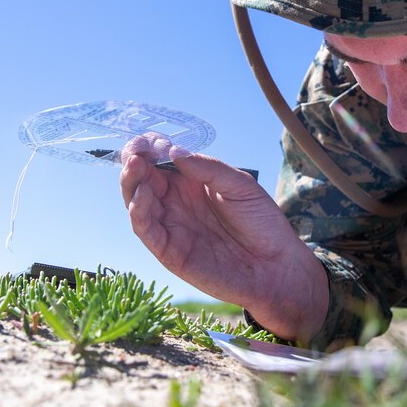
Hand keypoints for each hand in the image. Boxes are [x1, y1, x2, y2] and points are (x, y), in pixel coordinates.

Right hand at [120, 133, 327, 341]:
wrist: (275, 266)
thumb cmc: (262, 223)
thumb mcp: (240, 185)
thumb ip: (208, 169)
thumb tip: (173, 152)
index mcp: (192, 183)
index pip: (161, 161)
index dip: (150, 148)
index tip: (148, 140)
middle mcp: (176, 202)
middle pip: (143, 179)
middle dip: (134, 162)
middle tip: (135, 152)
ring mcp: (171, 226)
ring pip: (137, 202)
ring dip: (131, 183)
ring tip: (135, 166)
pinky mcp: (169, 251)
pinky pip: (146, 230)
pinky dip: (137, 212)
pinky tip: (142, 196)